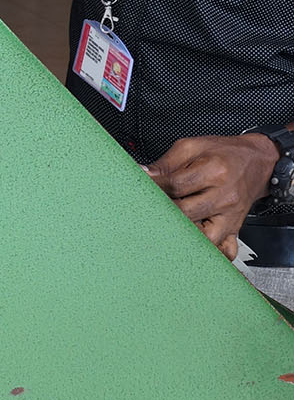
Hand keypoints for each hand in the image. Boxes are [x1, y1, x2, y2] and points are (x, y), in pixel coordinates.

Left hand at [147, 133, 278, 257]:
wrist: (258, 161)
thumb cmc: (225, 154)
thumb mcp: (193, 147)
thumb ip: (166, 163)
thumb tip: (142, 174)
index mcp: (214, 172)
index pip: (175, 185)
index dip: (152, 187)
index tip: (140, 188)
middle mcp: (225, 196)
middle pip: (184, 212)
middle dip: (162, 211)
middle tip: (148, 208)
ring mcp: (231, 216)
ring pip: (202, 236)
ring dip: (180, 233)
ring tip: (166, 226)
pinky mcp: (234, 228)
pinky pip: (224, 250)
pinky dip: (208, 252)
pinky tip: (192, 246)